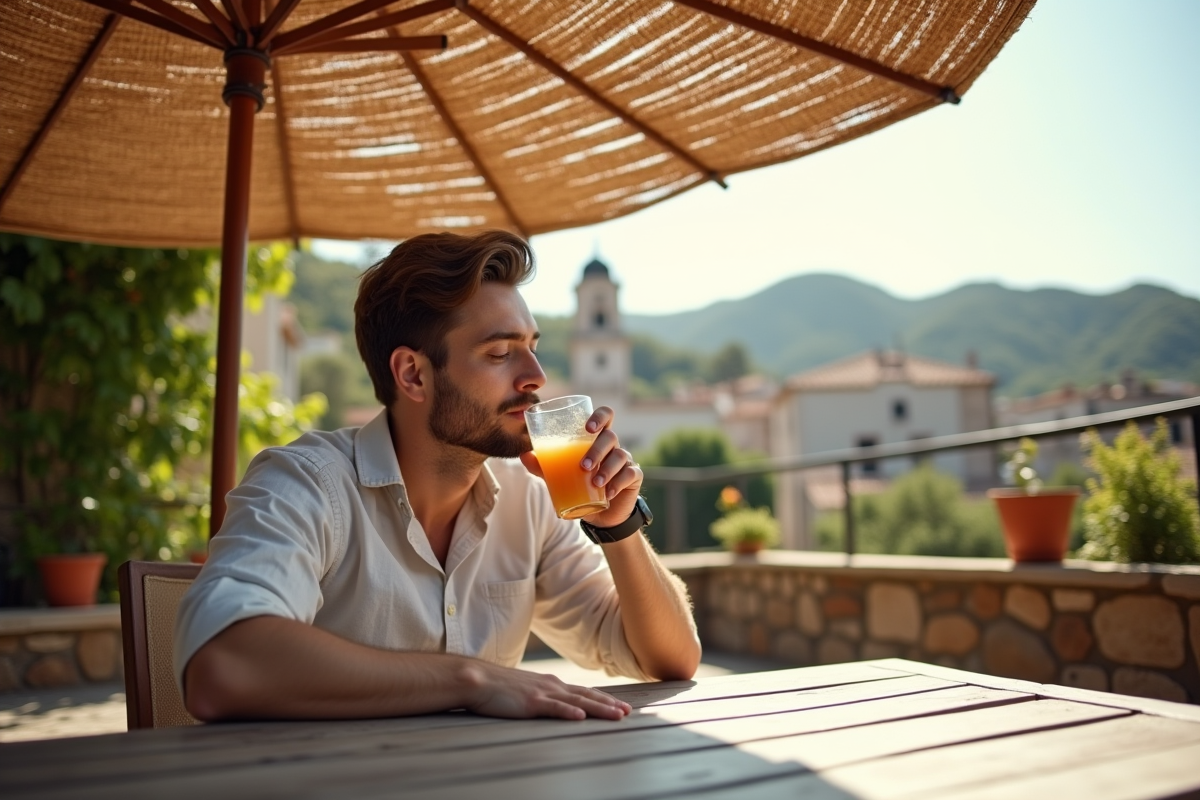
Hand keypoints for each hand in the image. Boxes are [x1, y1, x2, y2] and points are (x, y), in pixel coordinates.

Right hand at [462, 661, 631, 720]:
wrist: (478, 679)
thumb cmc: (499, 687)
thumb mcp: (525, 690)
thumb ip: (541, 695)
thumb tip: (551, 703)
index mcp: (551, 684)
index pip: (583, 692)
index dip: (603, 699)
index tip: (620, 706)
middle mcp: (552, 686)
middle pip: (587, 696)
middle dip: (609, 705)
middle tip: (628, 713)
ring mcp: (542, 694)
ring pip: (577, 702)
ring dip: (599, 709)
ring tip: (616, 715)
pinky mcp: (531, 703)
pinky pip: (553, 708)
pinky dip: (569, 713)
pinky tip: (580, 718)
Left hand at [519, 405, 642, 529]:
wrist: (601, 514)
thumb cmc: (581, 486)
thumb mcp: (560, 476)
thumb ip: (544, 466)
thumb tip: (523, 455)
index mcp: (597, 439)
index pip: (605, 416)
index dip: (599, 416)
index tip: (587, 427)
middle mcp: (613, 446)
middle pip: (611, 436)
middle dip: (597, 450)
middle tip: (583, 466)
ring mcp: (626, 461)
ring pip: (621, 456)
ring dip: (607, 469)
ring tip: (595, 482)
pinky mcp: (633, 477)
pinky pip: (630, 474)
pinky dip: (619, 483)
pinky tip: (608, 492)